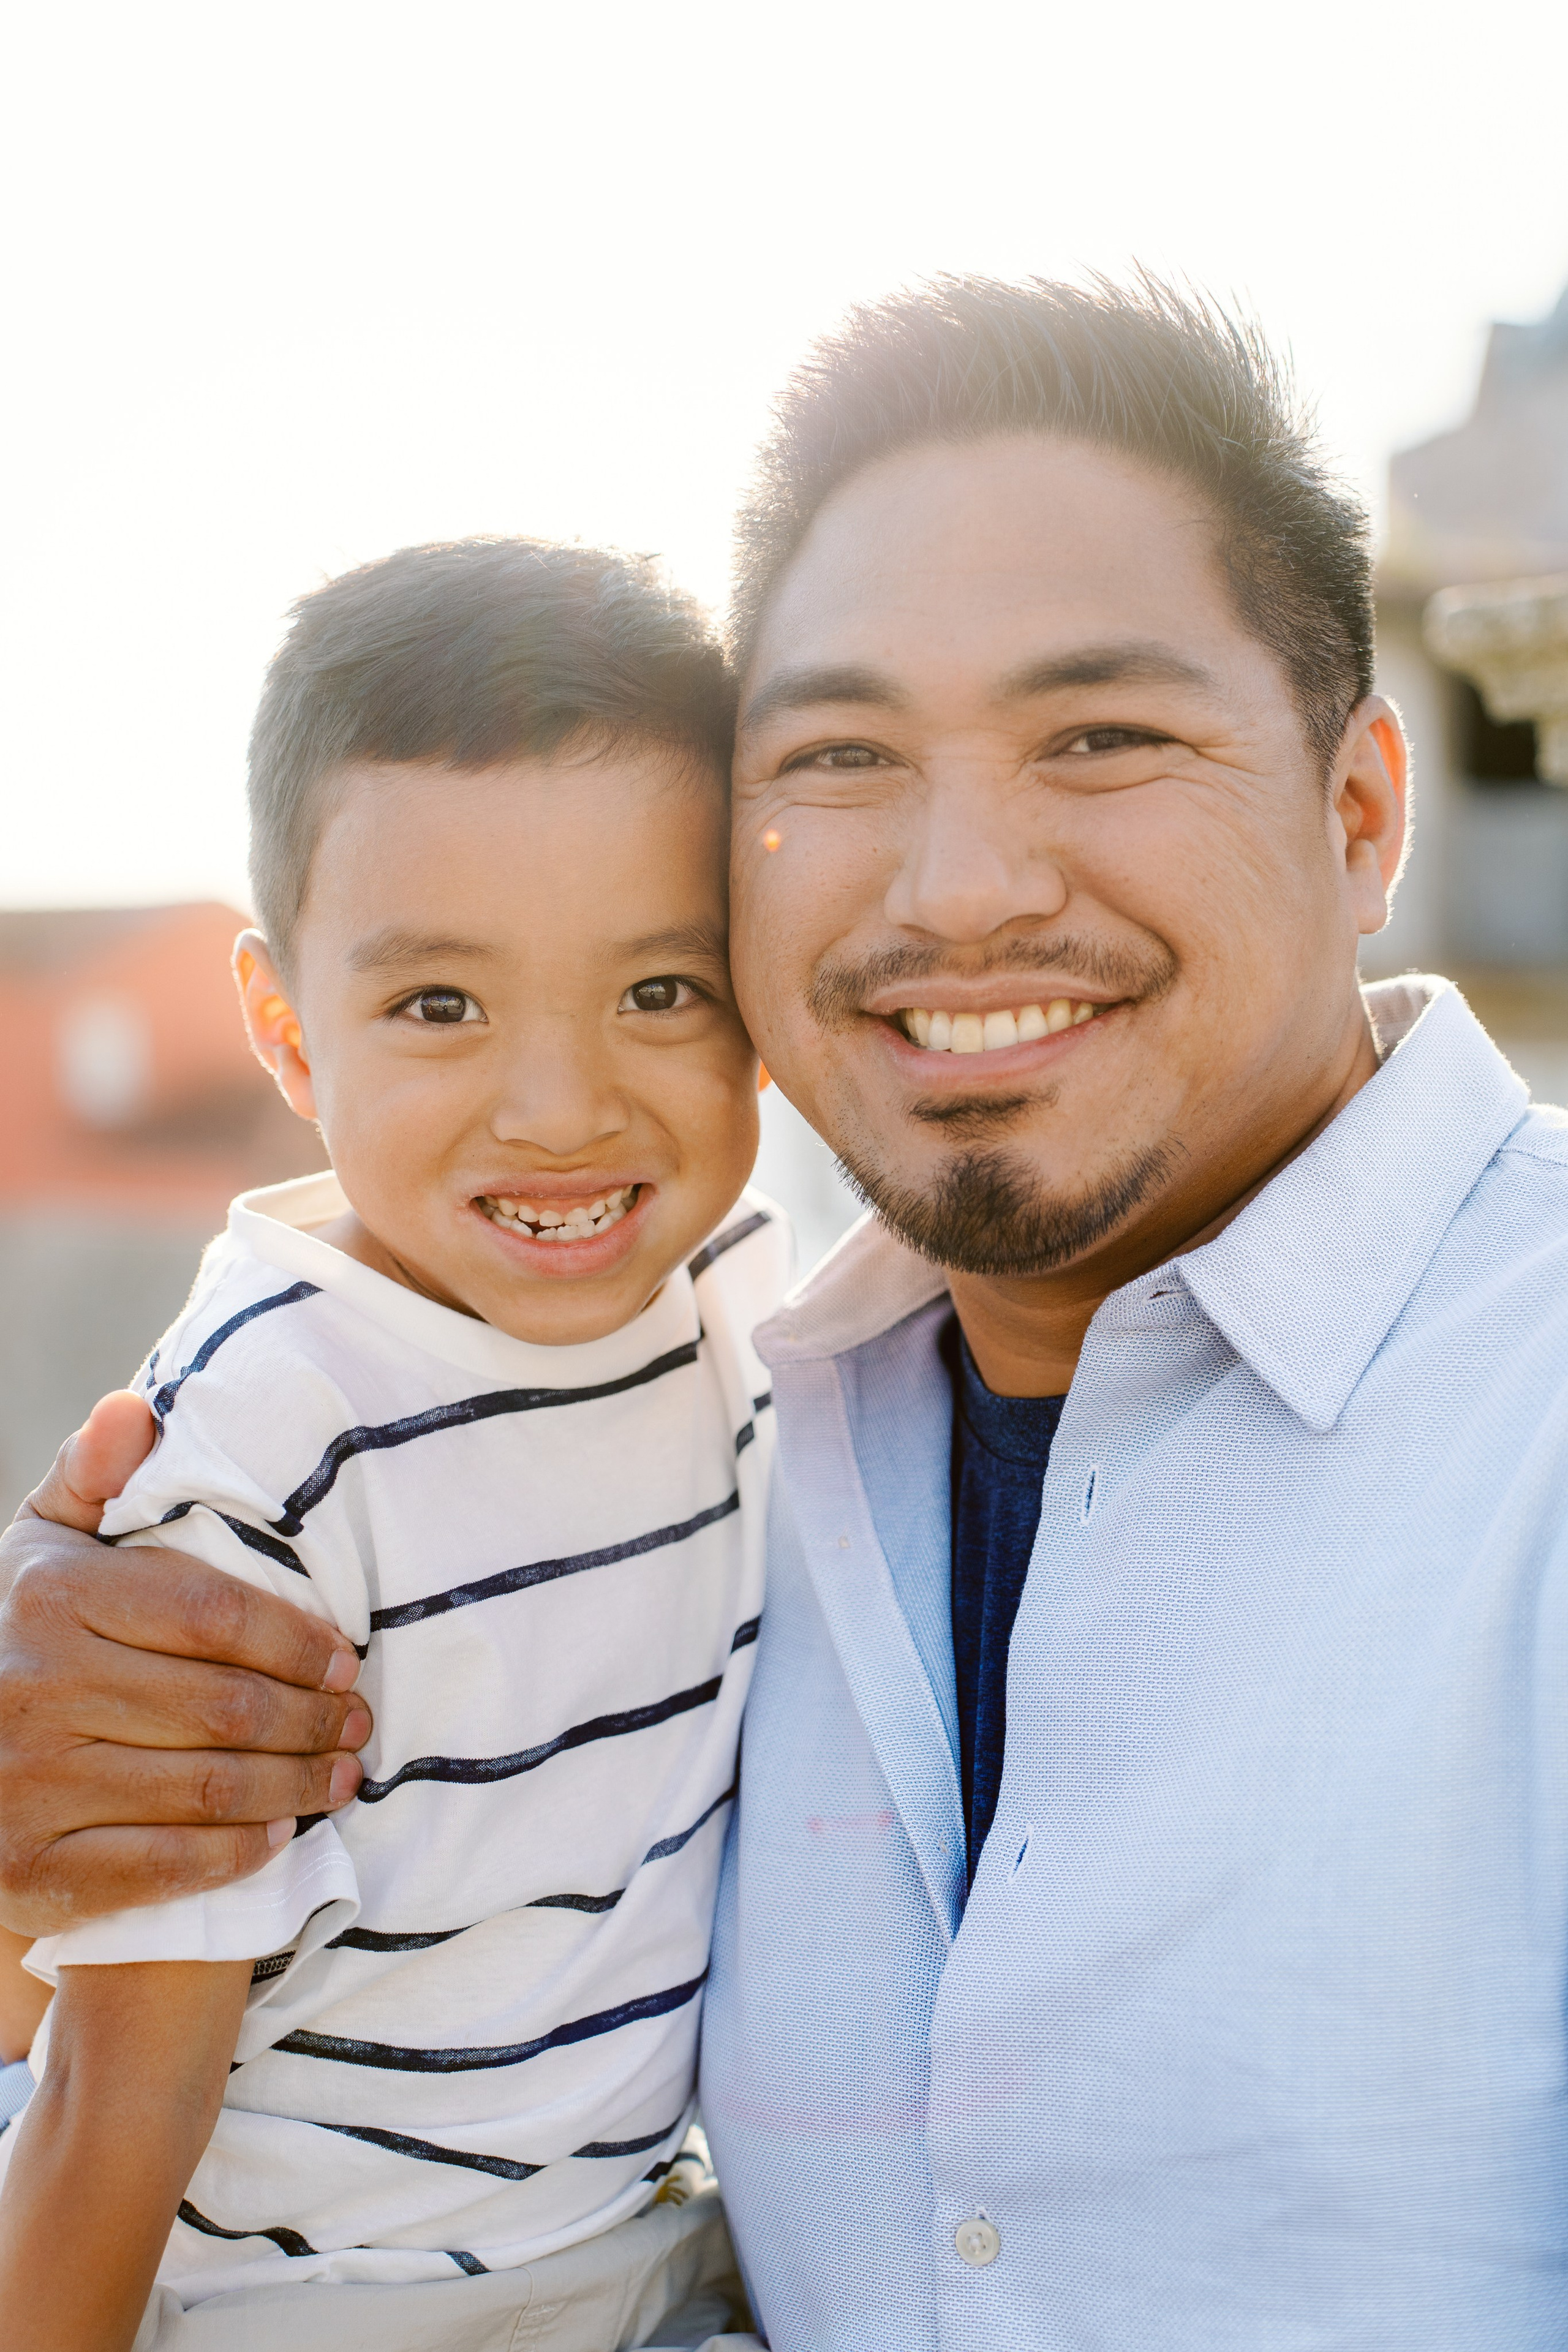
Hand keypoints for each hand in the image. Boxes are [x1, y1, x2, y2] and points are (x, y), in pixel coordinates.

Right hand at [0, 1393, 371, 1936]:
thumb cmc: (31, 1635)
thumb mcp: (48, 1546)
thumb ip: (95, 1475)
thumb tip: (133, 1410)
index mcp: (51, 1596)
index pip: (210, 1612)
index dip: (295, 1638)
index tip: (347, 1658)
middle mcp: (35, 1686)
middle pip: (221, 1704)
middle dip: (311, 1717)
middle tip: (358, 1723)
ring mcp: (29, 1782)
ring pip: (206, 1785)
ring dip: (294, 1785)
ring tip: (341, 1774)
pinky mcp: (34, 1866)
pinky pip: (164, 1865)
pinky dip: (236, 1852)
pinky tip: (278, 1834)